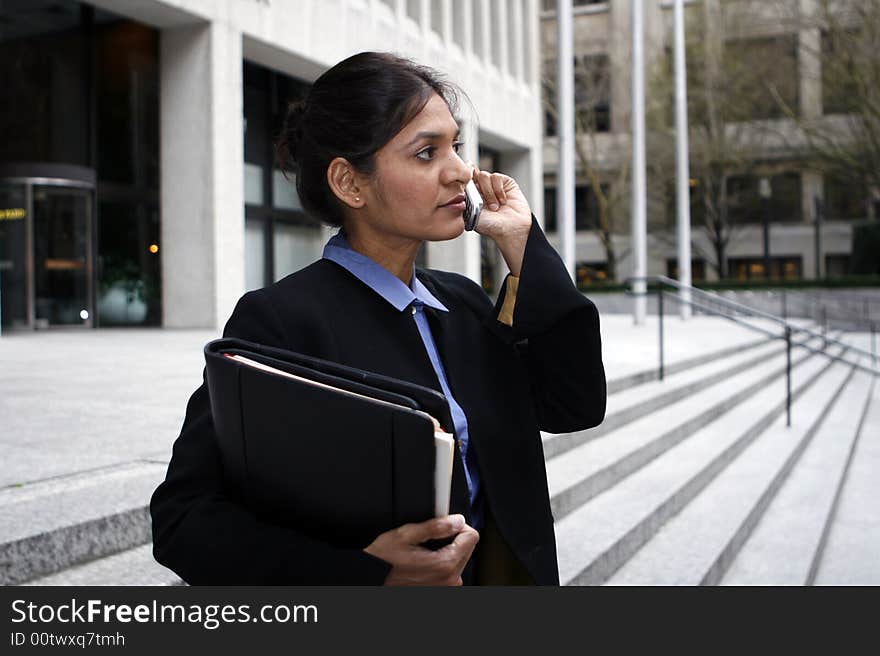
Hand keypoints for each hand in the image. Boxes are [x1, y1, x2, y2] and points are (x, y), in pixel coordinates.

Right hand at [363, 514, 479, 585]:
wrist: (373, 577)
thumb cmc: (384, 560)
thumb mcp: (406, 535)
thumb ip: (436, 526)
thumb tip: (457, 520)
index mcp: (445, 564)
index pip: (472, 537)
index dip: (458, 526)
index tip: (444, 525)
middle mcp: (450, 580)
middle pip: (467, 548)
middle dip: (452, 539)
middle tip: (428, 539)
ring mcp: (446, 588)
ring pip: (459, 559)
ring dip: (446, 552)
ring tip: (424, 552)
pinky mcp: (440, 590)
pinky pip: (450, 572)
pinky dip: (441, 564)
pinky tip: (423, 563)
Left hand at [470, 166, 531, 276]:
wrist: (511, 229)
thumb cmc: (492, 226)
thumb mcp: (471, 215)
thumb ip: (464, 201)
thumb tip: (457, 190)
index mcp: (470, 196)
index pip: (463, 181)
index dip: (464, 182)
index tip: (466, 188)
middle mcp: (481, 189)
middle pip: (472, 175)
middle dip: (477, 188)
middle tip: (482, 201)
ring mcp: (492, 185)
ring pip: (484, 176)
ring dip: (489, 192)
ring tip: (494, 206)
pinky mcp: (505, 182)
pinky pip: (496, 177)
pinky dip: (498, 190)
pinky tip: (502, 201)